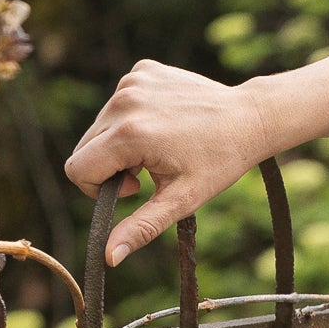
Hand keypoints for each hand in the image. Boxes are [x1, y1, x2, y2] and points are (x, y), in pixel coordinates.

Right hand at [64, 59, 276, 265]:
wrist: (251, 117)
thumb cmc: (220, 161)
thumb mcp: (181, 200)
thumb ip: (140, 227)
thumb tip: (109, 257)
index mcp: (129, 133)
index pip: (77, 169)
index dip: (100, 188)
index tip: (135, 187)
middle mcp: (124, 101)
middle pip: (84, 148)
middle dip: (108, 167)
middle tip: (148, 171)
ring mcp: (133, 81)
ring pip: (99, 127)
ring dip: (120, 143)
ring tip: (159, 147)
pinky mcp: (142, 70)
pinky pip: (118, 103)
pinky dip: (132, 117)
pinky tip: (164, 123)